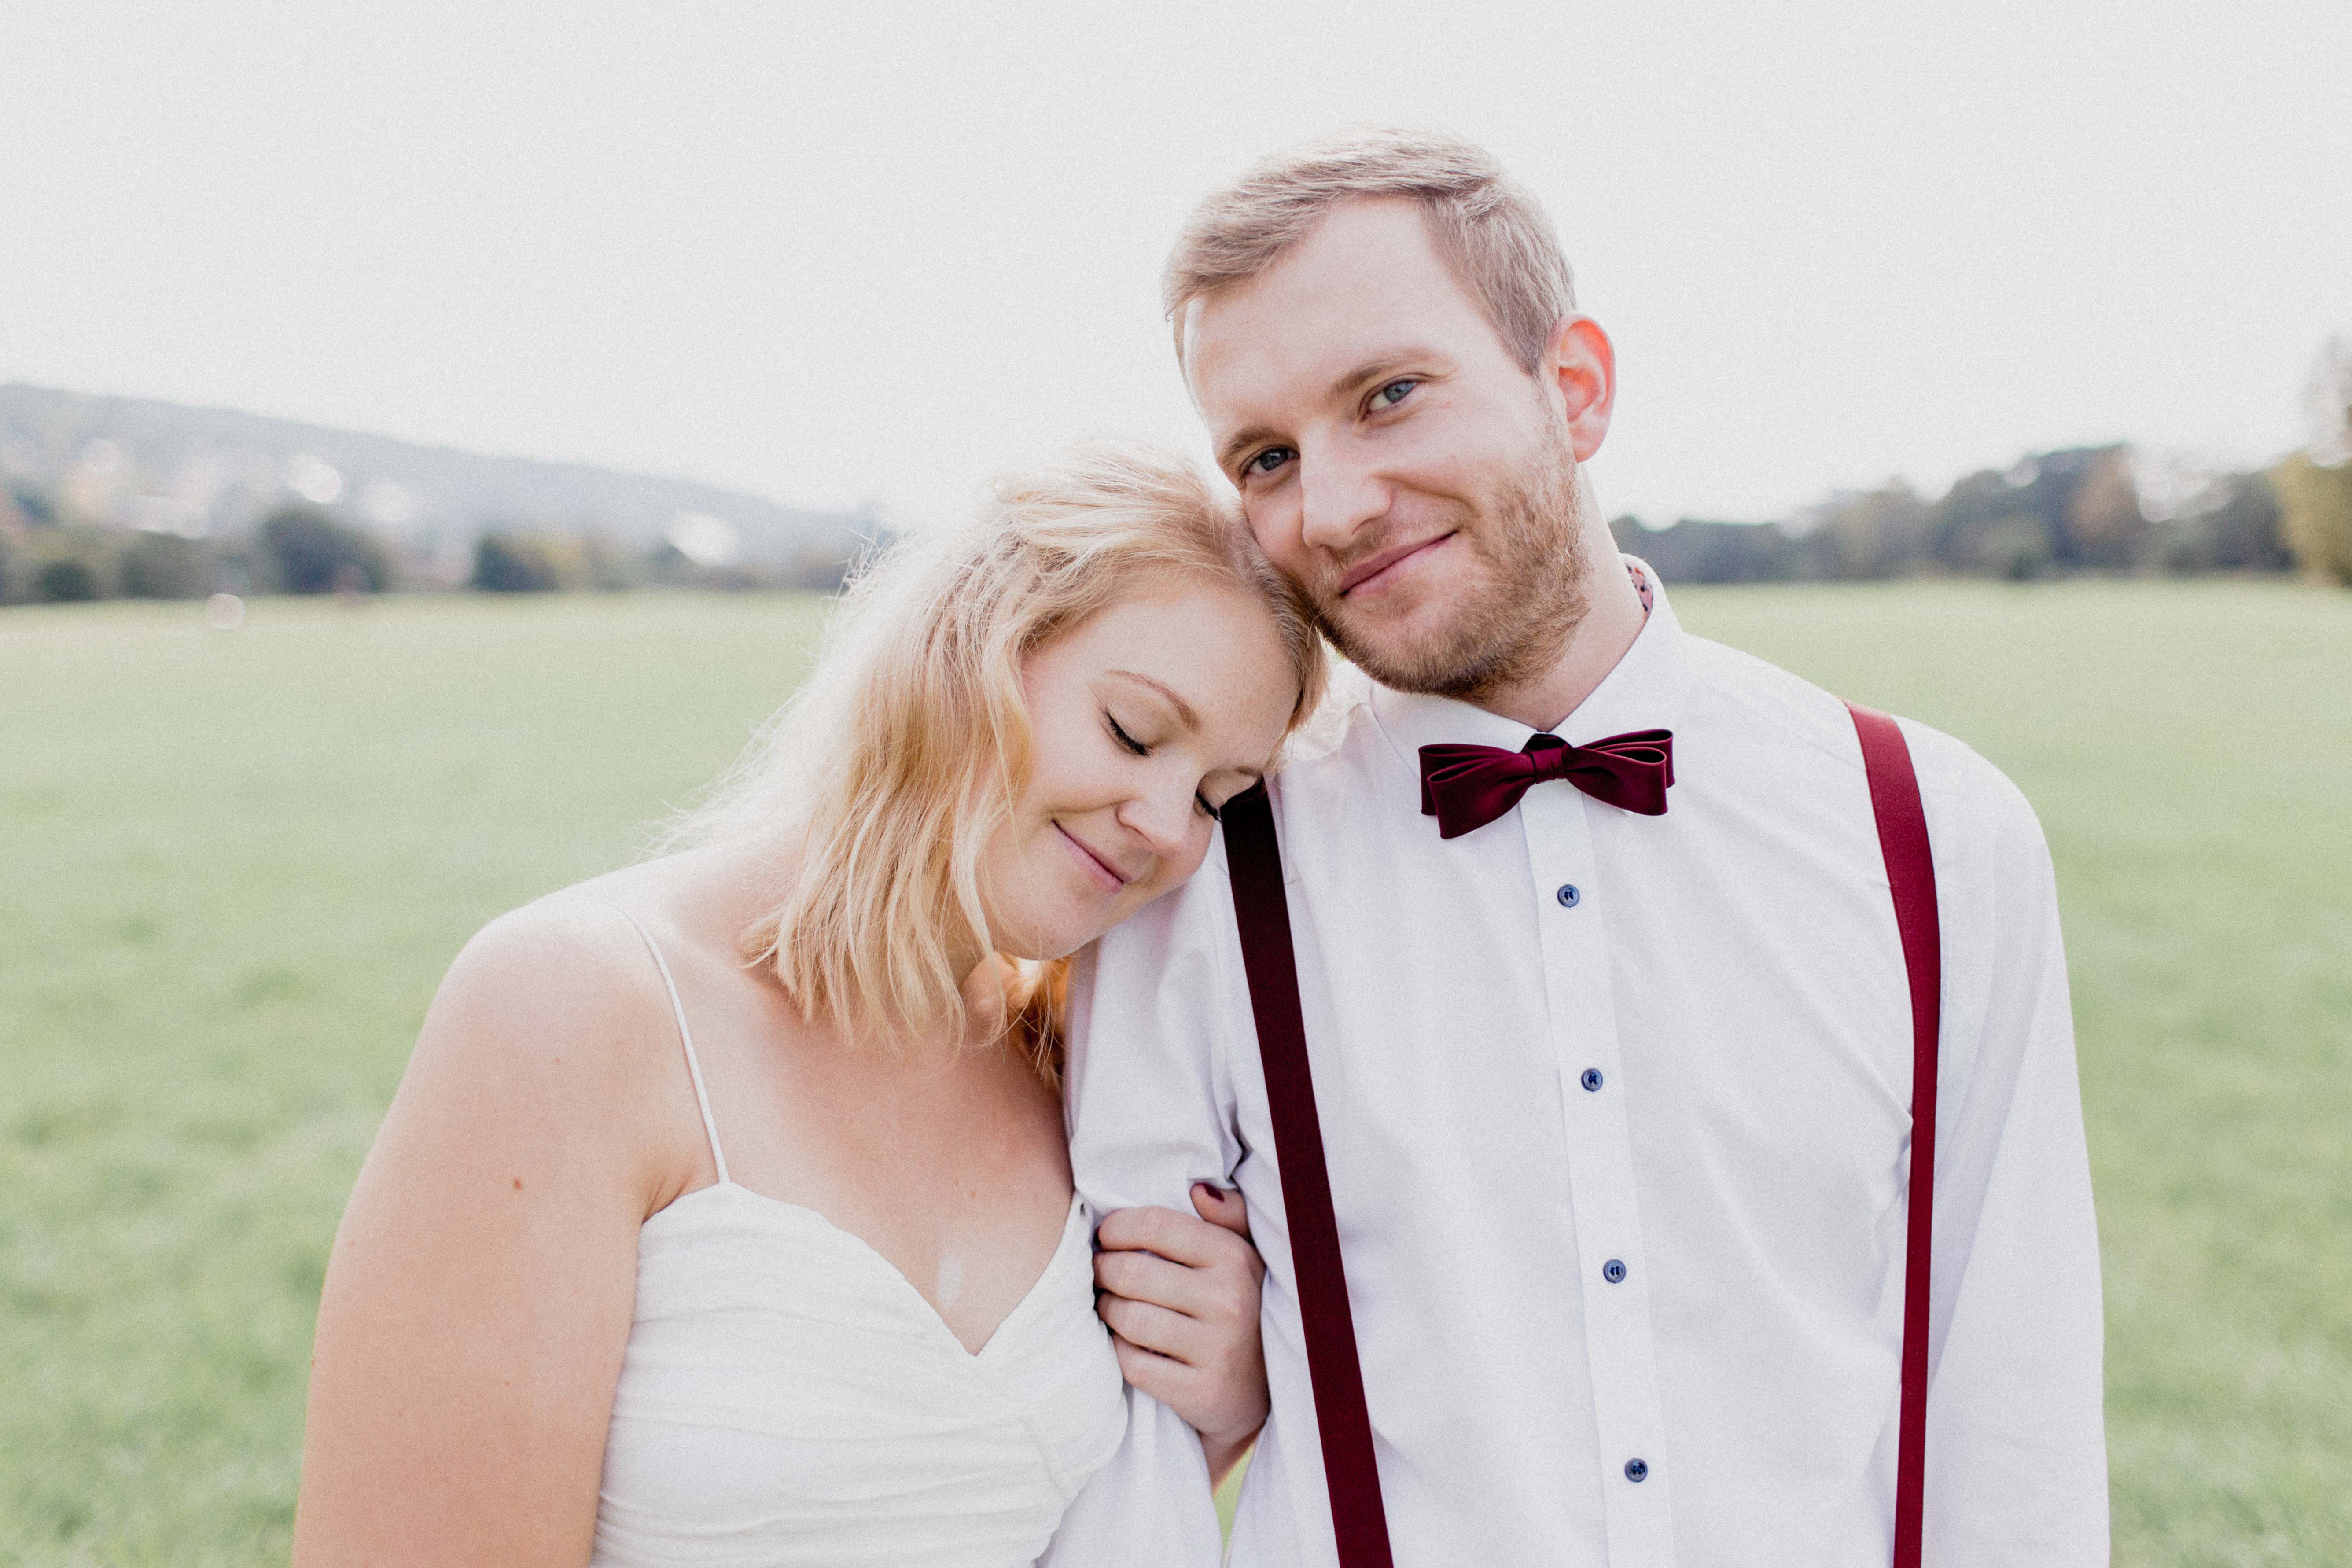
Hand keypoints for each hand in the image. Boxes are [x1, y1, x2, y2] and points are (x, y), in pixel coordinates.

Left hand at [1093, 1183, 1266, 1484]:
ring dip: (1107, 1309)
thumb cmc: (1241, 1308)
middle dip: (1103, 1269)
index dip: (1117, 1228)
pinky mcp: (1200, 1392)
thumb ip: (1229, 1216)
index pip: (1155, 1225)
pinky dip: (1118, 1350)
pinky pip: (1132, 1363)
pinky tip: (1124, 1341)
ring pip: (1127, 1318)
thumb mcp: (1246, 1256)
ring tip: (1110, 1304)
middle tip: (1099, 1272)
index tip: (1106, 1237)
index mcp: (1235, 1258)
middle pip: (1131, 1272)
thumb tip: (1199, 1190)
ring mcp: (1217, 1350)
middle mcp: (1229, 1301)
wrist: (1260, 1391)